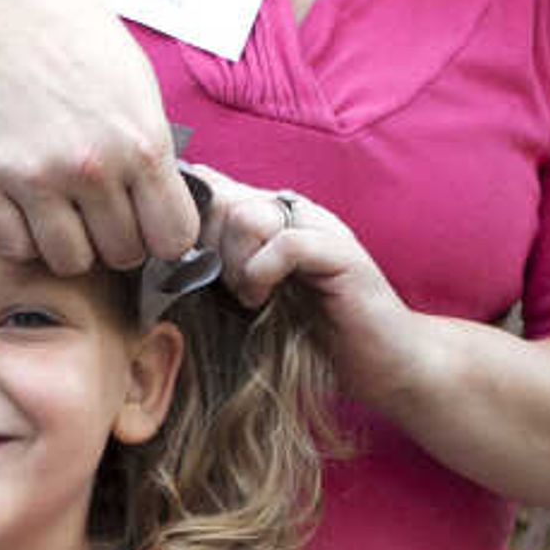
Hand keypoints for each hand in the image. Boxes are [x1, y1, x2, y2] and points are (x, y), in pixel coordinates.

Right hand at [0, 0, 193, 275]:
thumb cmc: (75, 40)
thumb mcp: (138, 89)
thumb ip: (152, 155)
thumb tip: (163, 218)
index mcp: (141, 143)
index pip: (173, 238)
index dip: (163, 233)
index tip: (148, 219)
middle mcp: (89, 166)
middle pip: (121, 254)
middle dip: (116, 236)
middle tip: (99, 206)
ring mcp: (31, 175)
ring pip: (67, 260)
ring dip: (69, 242)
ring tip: (62, 207)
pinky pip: (9, 245)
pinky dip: (18, 234)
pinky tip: (23, 203)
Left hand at [195, 169, 419, 393]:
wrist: (387, 362)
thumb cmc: (313, 336)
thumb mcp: (250, 298)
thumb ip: (217, 267)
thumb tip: (163, 250)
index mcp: (271, 215)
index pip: (213, 187)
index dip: (189, 224)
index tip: (182, 265)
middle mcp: (294, 211)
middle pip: (223, 200)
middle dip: (209, 251)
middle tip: (222, 290)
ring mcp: (321, 228)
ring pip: (250, 216)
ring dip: (236, 264)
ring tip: (247, 297)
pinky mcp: (341, 253)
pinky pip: (284, 243)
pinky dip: (263, 274)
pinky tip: (263, 301)